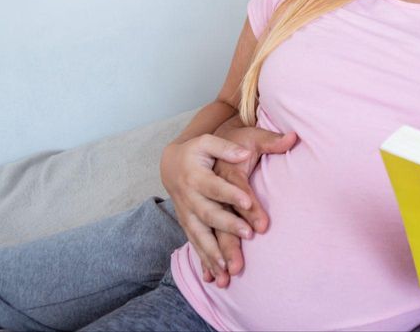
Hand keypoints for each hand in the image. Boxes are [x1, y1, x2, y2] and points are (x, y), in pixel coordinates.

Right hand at [160, 122, 295, 285]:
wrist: (171, 164)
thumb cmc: (197, 151)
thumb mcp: (209, 141)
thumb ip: (227, 147)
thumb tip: (244, 151)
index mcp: (196, 175)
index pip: (215, 186)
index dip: (230, 193)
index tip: (247, 201)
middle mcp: (189, 197)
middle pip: (209, 214)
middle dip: (227, 226)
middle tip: (248, 235)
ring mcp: (187, 214)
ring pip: (200, 236)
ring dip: (213, 253)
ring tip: (229, 268)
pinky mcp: (188, 225)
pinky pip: (196, 245)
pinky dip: (204, 262)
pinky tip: (214, 277)